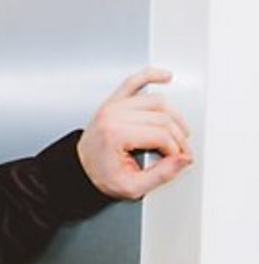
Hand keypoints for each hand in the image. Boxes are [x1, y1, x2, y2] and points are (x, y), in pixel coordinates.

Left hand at [77, 67, 193, 199]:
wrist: (80, 167)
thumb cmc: (100, 175)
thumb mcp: (132, 187)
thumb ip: (161, 175)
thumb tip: (183, 159)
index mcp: (115, 134)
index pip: (161, 136)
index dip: (176, 150)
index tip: (178, 160)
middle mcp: (113, 115)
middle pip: (162, 119)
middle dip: (178, 137)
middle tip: (179, 151)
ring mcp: (113, 106)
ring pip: (157, 101)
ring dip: (174, 116)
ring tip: (178, 132)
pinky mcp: (113, 101)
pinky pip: (134, 81)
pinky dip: (151, 76)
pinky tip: (165, 77)